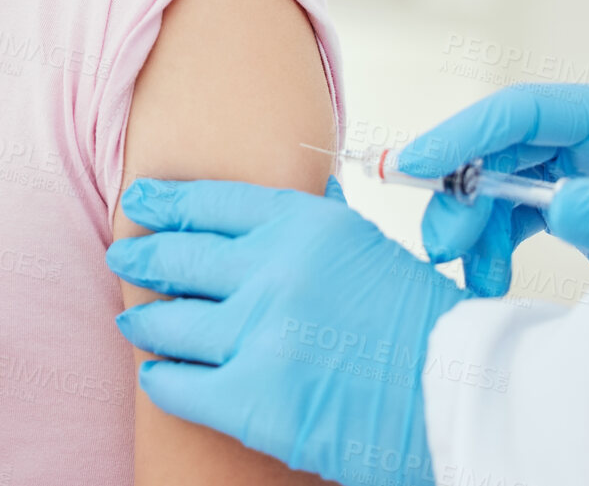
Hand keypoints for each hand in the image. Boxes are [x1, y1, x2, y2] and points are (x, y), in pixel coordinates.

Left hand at [107, 176, 464, 485]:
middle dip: (140, 258)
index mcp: (303, 224)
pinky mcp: (254, 399)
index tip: (139, 203)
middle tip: (124, 258)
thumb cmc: (422, 324)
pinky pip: (179, 383)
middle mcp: (274, 271)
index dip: (165, 203)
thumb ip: (321, 221)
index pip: (209, 202)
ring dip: (146, 324)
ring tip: (136, 325)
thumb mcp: (369, 247)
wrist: (463, 397)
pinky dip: (162, 378)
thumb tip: (298, 189)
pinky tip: (157, 374)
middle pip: (177, 257)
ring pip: (169, 322)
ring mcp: (260, 335)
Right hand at [394, 78, 588, 292]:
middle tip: (442, 245)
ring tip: (478, 276)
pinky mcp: (560, 187)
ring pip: (492, 176)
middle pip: (497, 144)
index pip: (523, 110)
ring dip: (474, 227)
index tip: (414, 165)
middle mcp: (587, 125)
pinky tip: (490, 275)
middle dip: (463, 195)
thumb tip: (557, 203)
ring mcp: (572, 155)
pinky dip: (490, 241)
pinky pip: (505, 206)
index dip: (463, 133)